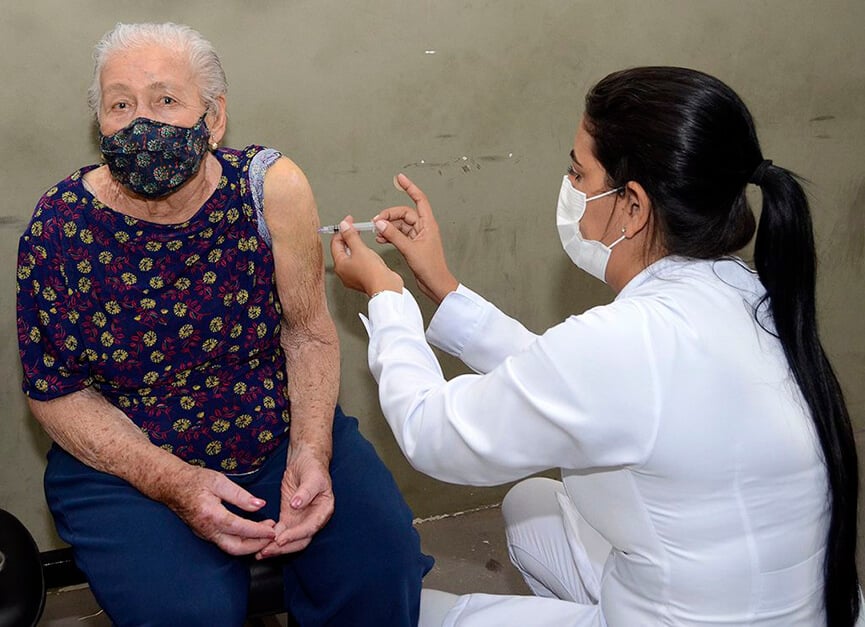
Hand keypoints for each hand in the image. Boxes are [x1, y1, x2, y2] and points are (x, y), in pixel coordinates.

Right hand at [164, 464, 276, 555]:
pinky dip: (242, 542)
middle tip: (273, 534)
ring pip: (231, 548)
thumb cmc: (195, 480)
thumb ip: (239, 495)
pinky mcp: (206, 534)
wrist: (173, 486)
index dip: (258, 531)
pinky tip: (252, 533)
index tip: (272, 530)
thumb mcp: (219, 481)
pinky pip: (226, 543)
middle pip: (235, 548)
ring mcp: (205, 534)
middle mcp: (207, 529)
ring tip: (266, 532)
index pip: (239, 528)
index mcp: (211, 515)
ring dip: (251, 544)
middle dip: (257, 545)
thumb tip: (259, 504)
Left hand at [256, 443, 334, 557]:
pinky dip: (270, 539)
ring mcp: (300, 520)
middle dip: (283, 548)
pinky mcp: (288, 518)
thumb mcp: (313, 477)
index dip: (295, 535)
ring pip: (289, 540)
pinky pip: (280, 532)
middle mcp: (313, 519)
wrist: (305, 461)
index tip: (281, 539)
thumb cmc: (313, 467)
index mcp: (323, 511)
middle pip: (299, 540)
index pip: (310, 528)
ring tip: (259, 553)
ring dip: (275, 547)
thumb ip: (306, 492)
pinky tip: (260, 542)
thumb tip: (297, 505)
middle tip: (266, 550)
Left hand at [330, 216, 403, 296]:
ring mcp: (354, 275)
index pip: (335, 243)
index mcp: (340, 265)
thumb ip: (350, 236)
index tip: (349, 221)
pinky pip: (360, 262)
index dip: (342, 230)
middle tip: (354, 227)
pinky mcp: (364, 277)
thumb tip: (343, 226)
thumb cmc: (372, 273)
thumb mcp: (360, 249)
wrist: (386, 287)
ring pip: (351, 256)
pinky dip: (362, 253)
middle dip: (348, 236)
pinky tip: (368, 251)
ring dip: (355, 245)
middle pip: (342, 250)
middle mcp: (345, 272)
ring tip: (361, 237)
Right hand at [372, 173, 457, 303]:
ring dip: (388, 226)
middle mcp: (423, 228)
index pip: (419, 199)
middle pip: (404, 213)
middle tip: (376, 222)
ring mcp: (418, 236)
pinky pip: (399, 234)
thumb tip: (381, 223)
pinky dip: (390, 234)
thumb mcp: (409, 249)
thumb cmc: (431, 268)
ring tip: (377, 232)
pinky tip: (382, 238)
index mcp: (428, 224)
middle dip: (389, 215)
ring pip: (400, 224)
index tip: (400, 178)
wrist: (436, 284)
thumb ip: (394, 235)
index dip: (409, 187)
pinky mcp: (413, 245)